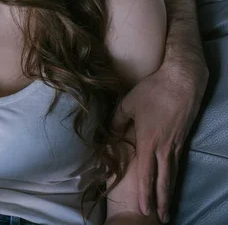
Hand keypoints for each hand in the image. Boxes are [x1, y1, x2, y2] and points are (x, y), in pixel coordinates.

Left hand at [112, 60, 207, 222]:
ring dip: (169, 192)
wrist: (182, 81)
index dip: (145, 193)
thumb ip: (117, 122)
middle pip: (163, 180)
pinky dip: (174, 176)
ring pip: (172, 173)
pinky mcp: (182, 138)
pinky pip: (177, 163)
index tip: (144, 209)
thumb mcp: (128, 104)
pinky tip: (171, 181)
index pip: (146, 173)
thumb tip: (110, 134)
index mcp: (149, 141)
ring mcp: (176, 144)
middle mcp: (164, 147)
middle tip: (161, 219)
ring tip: (168, 209)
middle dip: (161, 201)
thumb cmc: (153, 91)